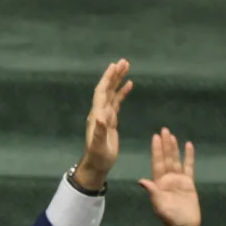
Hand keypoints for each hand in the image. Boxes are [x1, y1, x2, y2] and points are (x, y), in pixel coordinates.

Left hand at [74, 59, 133, 188]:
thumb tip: (101, 117)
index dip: (107, 79)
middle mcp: (99, 112)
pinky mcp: (111, 121)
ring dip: (118, 80)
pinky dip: (122, 92)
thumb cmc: (97, 156)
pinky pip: (117, 102)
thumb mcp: (98, 144)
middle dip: (114, 75)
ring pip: (112, 93)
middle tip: (124, 61)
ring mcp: (105, 116)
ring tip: (127, 67)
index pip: (101, 92)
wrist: (97, 164)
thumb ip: (99, 131)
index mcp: (96, 115)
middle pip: (107, 89)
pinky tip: (129, 84)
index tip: (114, 66)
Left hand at [139, 127, 199, 225]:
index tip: (155, 137)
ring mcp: (178, 180)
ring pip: (176, 160)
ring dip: (174, 148)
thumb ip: (152, 192)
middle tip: (163, 130)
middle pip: (166, 158)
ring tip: (172, 135)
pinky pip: (189, 167)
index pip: (157, 163)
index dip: (156, 150)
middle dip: (164, 145)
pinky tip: (188, 146)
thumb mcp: (159, 205)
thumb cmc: (170, 218)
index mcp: (158, 183)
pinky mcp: (189, 183)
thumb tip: (142, 181)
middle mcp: (167, 179)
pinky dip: (189, 157)